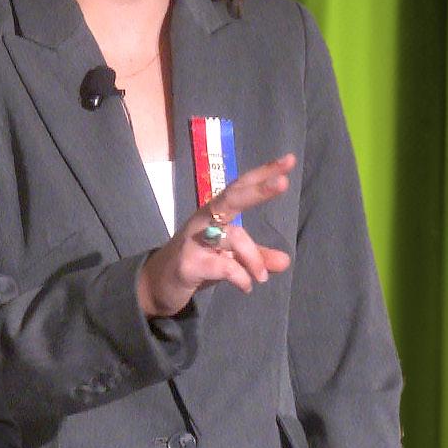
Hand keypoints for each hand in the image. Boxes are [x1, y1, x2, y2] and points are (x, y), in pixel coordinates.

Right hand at [137, 153, 296, 318]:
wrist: (158, 284)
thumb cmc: (197, 262)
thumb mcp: (230, 258)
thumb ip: (257, 257)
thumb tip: (285, 261)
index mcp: (214, 213)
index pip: (240, 187)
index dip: (263, 173)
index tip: (289, 160)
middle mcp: (203, 220)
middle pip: (231, 199)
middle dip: (258, 190)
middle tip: (283, 182)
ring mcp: (194, 240)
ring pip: (233, 237)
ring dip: (254, 258)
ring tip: (262, 277)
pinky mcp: (189, 263)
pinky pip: (224, 266)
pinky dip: (241, 277)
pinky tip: (246, 286)